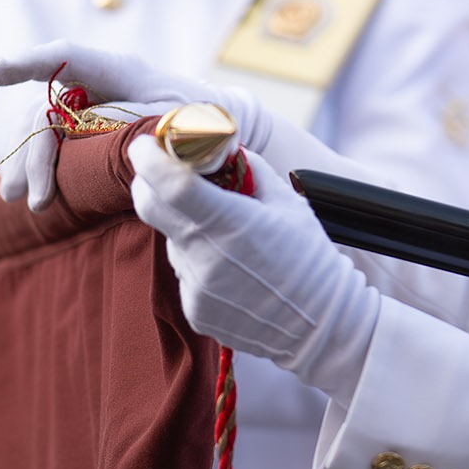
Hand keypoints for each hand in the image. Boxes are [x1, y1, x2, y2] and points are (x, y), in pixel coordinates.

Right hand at [0, 39, 267, 209]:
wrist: (210, 128)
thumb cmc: (201, 119)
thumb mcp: (187, 122)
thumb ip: (155, 125)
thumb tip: (123, 139)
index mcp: (120, 70)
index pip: (67, 57)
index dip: (29, 62)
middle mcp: (94, 83)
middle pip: (45, 107)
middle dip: (31, 151)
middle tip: (24, 196)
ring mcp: (84, 104)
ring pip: (39, 127)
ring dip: (27, 165)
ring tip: (23, 201)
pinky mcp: (81, 127)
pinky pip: (48, 142)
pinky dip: (36, 167)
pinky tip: (28, 193)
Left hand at [128, 136, 378, 397]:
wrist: (322, 324)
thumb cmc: (310, 258)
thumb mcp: (288, 202)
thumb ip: (250, 171)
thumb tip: (223, 152)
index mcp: (231, 221)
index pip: (170, 183)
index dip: (150, 158)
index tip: (146, 144)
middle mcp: (206, 256)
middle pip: (151, 207)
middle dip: (150, 183)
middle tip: (161, 171)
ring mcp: (197, 287)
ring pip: (172, 241)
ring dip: (185, 227)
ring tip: (225, 235)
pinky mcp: (196, 311)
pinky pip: (186, 272)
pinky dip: (199, 261)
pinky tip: (233, 269)